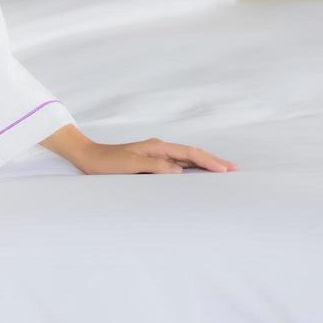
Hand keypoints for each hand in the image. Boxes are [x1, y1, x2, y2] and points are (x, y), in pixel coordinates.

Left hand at [71, 136, 237, 174]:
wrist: (88, 157)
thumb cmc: (106, 163)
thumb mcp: (130, 166)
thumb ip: (155, 167)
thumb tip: (180, 171)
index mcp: (157, 147)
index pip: (189, 153)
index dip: (208, 161)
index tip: (225, 169)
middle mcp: (159, 149)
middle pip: (192, 154)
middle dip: (213, 161)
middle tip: (234, 170)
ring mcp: (156, 155)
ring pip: (186, 159)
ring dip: (204, 165)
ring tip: (223, 172)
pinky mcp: (151, 162)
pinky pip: (177, 164)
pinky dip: (191, 169)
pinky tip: (198, 175)